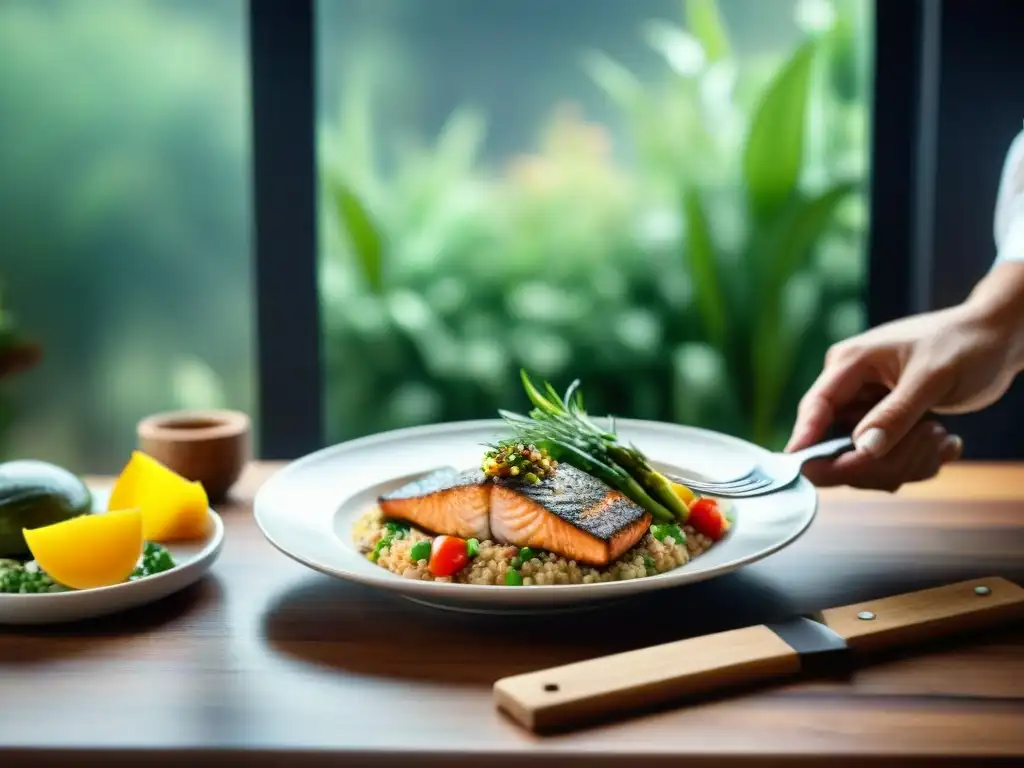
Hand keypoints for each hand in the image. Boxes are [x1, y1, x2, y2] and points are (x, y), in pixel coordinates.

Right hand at [786, 262, 1023, 489]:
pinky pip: (884, 458)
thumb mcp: (932, 379)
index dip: (807, 441)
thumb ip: (896, 414)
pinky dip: (916, 459)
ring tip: (942, 435)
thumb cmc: (965, 344)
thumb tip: (862, 448)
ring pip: (863, 457)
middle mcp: (850, 386)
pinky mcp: (883, 423)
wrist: (996, 338)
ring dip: (907, 459)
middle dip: (883, 457)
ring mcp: (865, 406)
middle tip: (932, 441)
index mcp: (850, 363)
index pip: (815, 407)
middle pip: (837, 442)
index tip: (804, 471)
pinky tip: (944, 440)